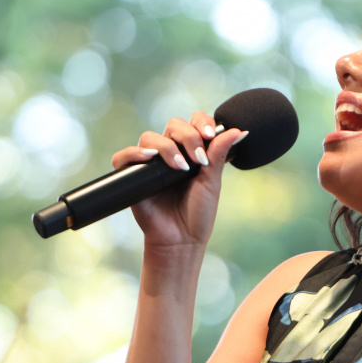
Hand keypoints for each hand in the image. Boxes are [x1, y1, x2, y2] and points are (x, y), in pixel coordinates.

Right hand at [109, 112, 248, 249]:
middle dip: (188, 136)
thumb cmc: (198, 212)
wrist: (181, 239)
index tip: (210, 137)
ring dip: (167, 147)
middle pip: (174, 125)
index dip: (202, 123)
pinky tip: (150, 158)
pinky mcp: (132, 176)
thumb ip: (219, 155)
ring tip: (180, 167)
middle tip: (198, 159)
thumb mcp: (211, 182)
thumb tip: (238, 131)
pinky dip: (134, 154)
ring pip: (150, 137)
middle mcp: (170, 153)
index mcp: (191, 151)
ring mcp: (150, 163)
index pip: (194, 123)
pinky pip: (124, 156)